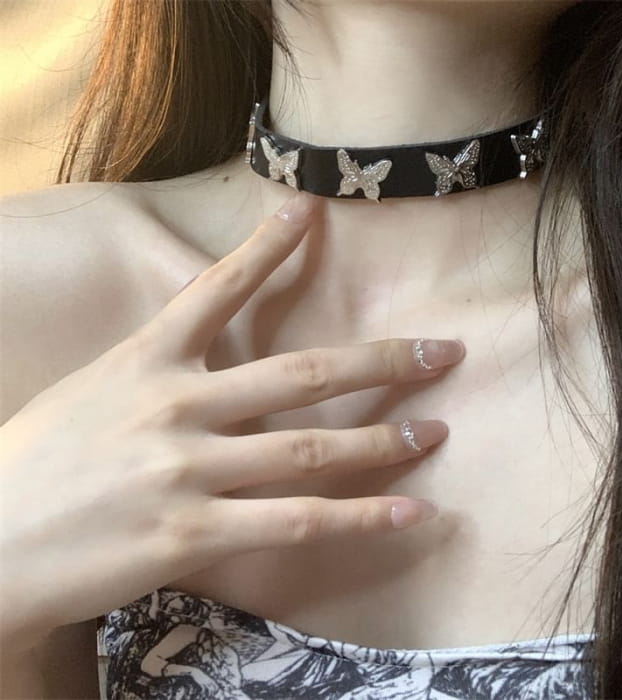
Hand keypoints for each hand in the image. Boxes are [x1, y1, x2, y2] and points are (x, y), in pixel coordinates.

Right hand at [0, 191, 465, 651]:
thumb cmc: (35, 463)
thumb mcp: (92, 391)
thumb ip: (156, 373)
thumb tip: (208, 364)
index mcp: (146, 359)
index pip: (219, 287)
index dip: (269, 247)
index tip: (312, 212)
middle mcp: (175, 404)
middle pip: (302, 372)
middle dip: (381, 360)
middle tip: (442, 351)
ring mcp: (188, 469)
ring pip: (311, 448)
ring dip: (384, 439)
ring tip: (437, 430)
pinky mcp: (192, 531)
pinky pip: (295, 521)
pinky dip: (360, 517)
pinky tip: (410, 510)